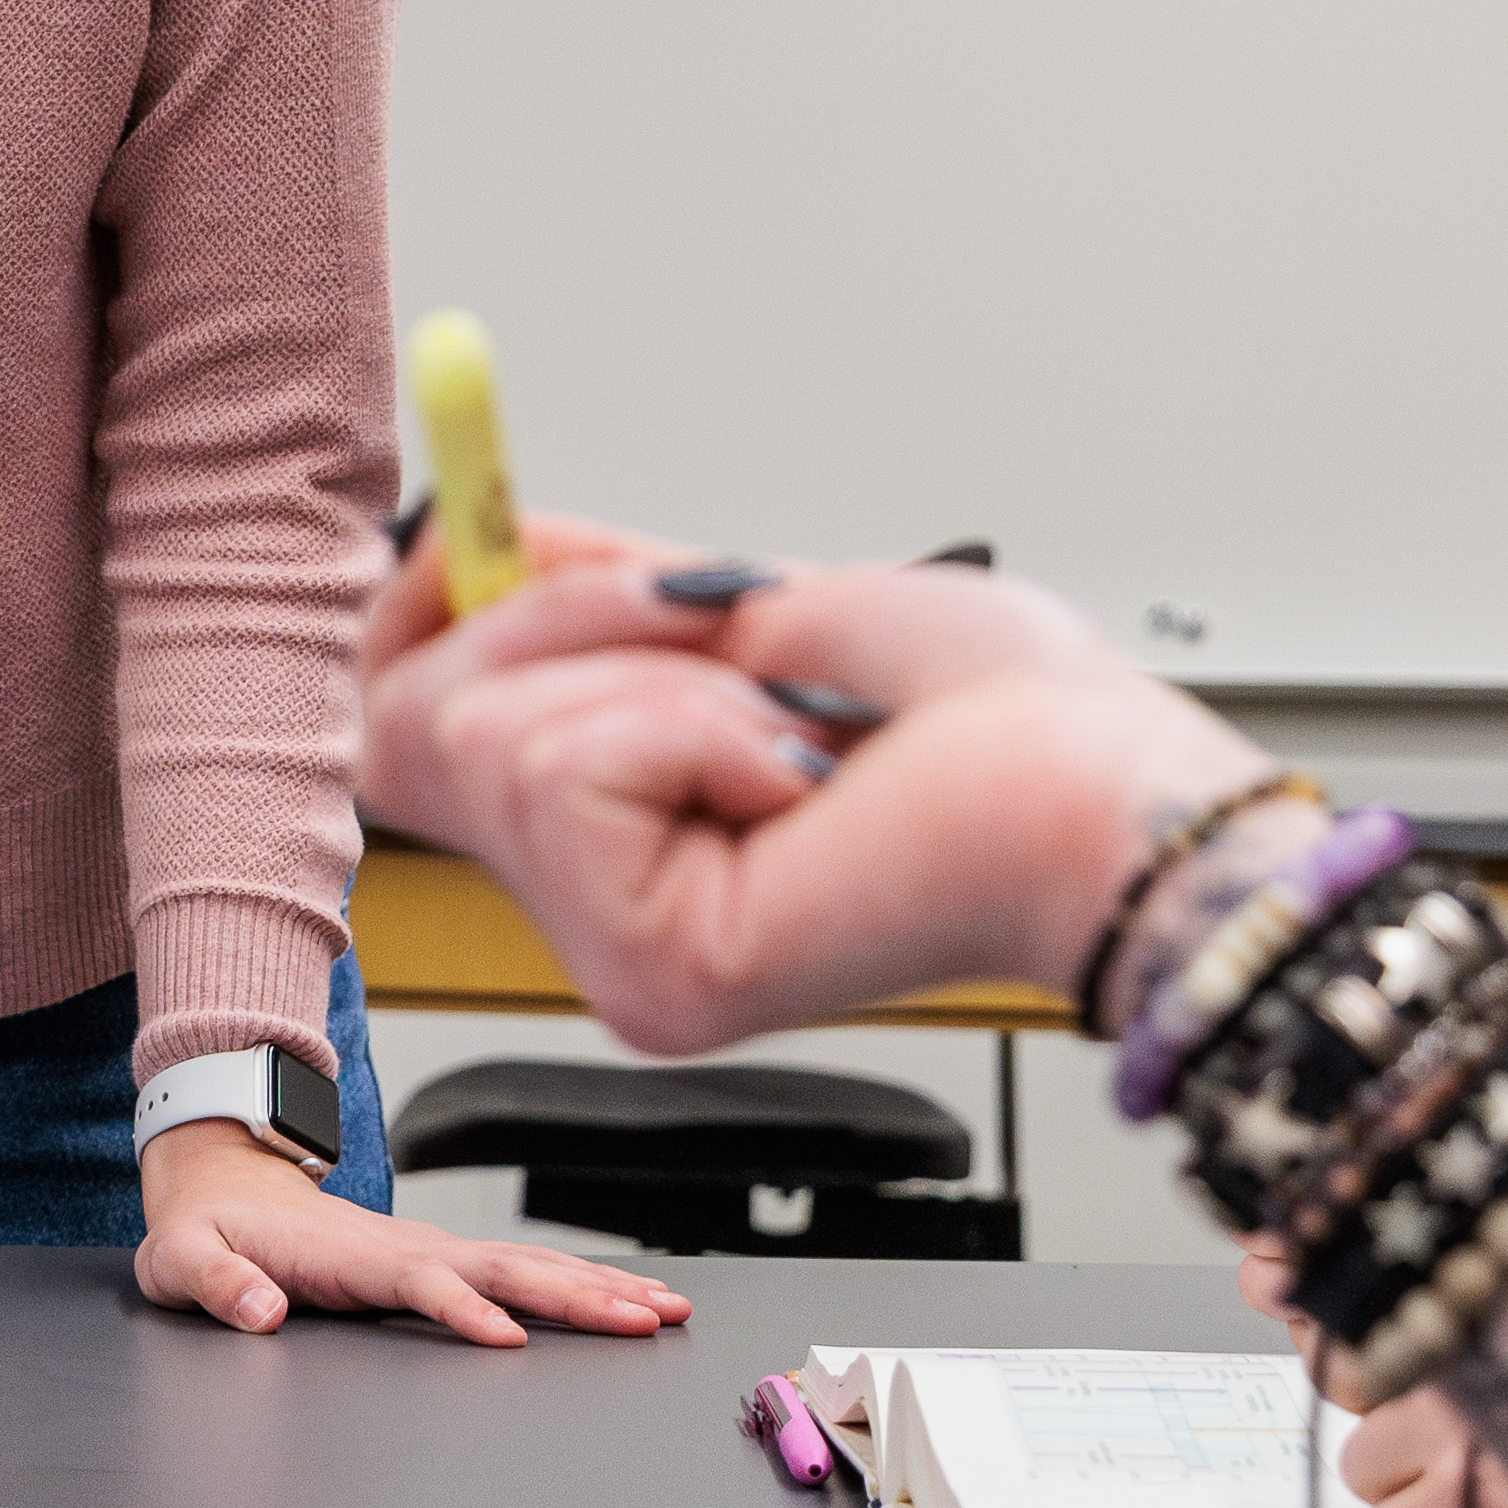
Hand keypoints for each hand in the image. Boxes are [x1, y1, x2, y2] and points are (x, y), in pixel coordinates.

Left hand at [133, 1121, 686, 1345]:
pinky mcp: (442, 1261)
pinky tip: (629, 1301)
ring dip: (597, 1288)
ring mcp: (431, 1251)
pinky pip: (522, 1271)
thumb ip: (218, 1284)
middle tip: (644, 1318)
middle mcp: (407, 1248)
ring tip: (664, 1311)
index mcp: (350, 1256)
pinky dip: (580, 1284)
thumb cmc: (205, 1232)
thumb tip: (261, 1308)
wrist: (225, 1186)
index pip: (419, 1282)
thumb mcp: (183, 1261)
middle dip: (575, 1295)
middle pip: (503, 1271)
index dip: (462, 1309)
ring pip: (528, 1267)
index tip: (508, 1339)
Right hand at [365, 555, 1259, 1058]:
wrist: (1109, 791)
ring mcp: (619, 963)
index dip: (418, 615)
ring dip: (658, 672)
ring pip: (487, 736)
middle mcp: (603, 925)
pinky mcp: (656, 975)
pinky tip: (797, 779)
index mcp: (621, 851)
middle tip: (717, 625)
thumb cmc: (998, 719)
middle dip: (555, 616)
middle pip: (411, 729)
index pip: (398, 742)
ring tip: (788, 723)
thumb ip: (595, 591)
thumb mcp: (754, 607)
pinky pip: (567, 771)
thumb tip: (460, 533)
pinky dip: (693, 722)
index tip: (477, 536)